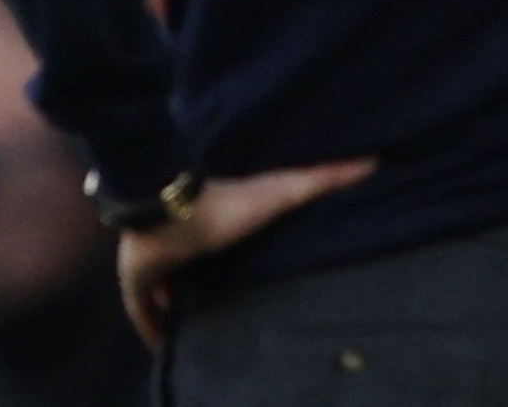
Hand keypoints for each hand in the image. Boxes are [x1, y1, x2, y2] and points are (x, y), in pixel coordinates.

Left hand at [116, 159, 375, 350]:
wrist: (165, 205)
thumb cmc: (223, 200)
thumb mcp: (280, 191)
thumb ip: (321, 178)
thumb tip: (372, 161)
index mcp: (213, 226)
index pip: (221, 246)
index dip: (231, 261)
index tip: (249, 276)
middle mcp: (183, 244)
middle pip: (195, 270)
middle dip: (206, 287)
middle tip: (228, 312)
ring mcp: (155, 264)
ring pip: (166, 291)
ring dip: (179, 307)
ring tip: (202, 331)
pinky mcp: (135, 283)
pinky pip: (141, 311)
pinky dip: (151, 329)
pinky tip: (165, 347)